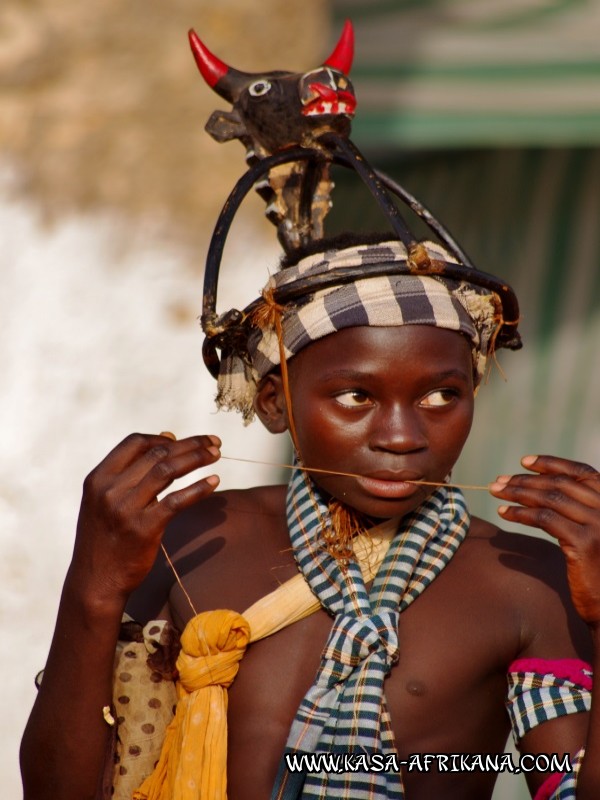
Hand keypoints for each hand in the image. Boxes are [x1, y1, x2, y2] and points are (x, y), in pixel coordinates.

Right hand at [70, 432, 220, 604]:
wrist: (95, 581)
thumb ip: (129, 473)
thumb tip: (167, 439)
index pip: (135, 442)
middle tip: (214, 442)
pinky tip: (214, 481)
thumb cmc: (105, 537)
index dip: (162, 437)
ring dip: (197, 457)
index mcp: (99, 478)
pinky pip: (177, 501)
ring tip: (216, 454)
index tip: (183, 440)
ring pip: (168, 470)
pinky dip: (199, 488)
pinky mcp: (145, 529)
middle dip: (190, 444)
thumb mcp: (103, 501)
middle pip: (157, 453)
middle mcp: (110, 489)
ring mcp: (127, 509)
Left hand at [489, 455, 599, 624]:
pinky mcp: (584, 544)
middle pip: (560, 484)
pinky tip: (504, 513)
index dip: (552, 463)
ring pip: (550, 499)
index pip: (582, 472)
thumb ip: (577, 511)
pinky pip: (545, 519)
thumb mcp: (592, 532)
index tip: (525, 461)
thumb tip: (540, 489)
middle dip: (526, 480)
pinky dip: (521, 513)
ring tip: (496, 492)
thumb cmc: (597, 569)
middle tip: (499, 481)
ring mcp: (598, 525)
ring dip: (518, 493)